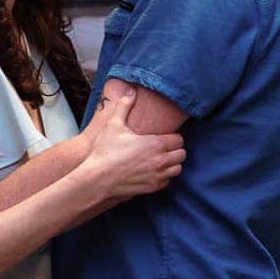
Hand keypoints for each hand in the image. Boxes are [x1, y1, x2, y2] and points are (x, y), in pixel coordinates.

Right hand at [84, 86, 184, 203]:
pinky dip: (164, 176)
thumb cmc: (105, 152)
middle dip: (175, 150)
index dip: (173, 137)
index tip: (165, 136)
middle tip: (164, 147)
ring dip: (172, 163)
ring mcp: (157, 176)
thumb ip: (124, 106)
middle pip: (182, 154)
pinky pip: (167, 182)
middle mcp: (161, 160)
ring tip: (161, 159)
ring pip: (177, 169)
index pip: (179, 140)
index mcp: (156, 144)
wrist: (98, 179)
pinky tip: (153, 171)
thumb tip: (130, 91)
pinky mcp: (152, 187)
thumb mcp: (114, 125)